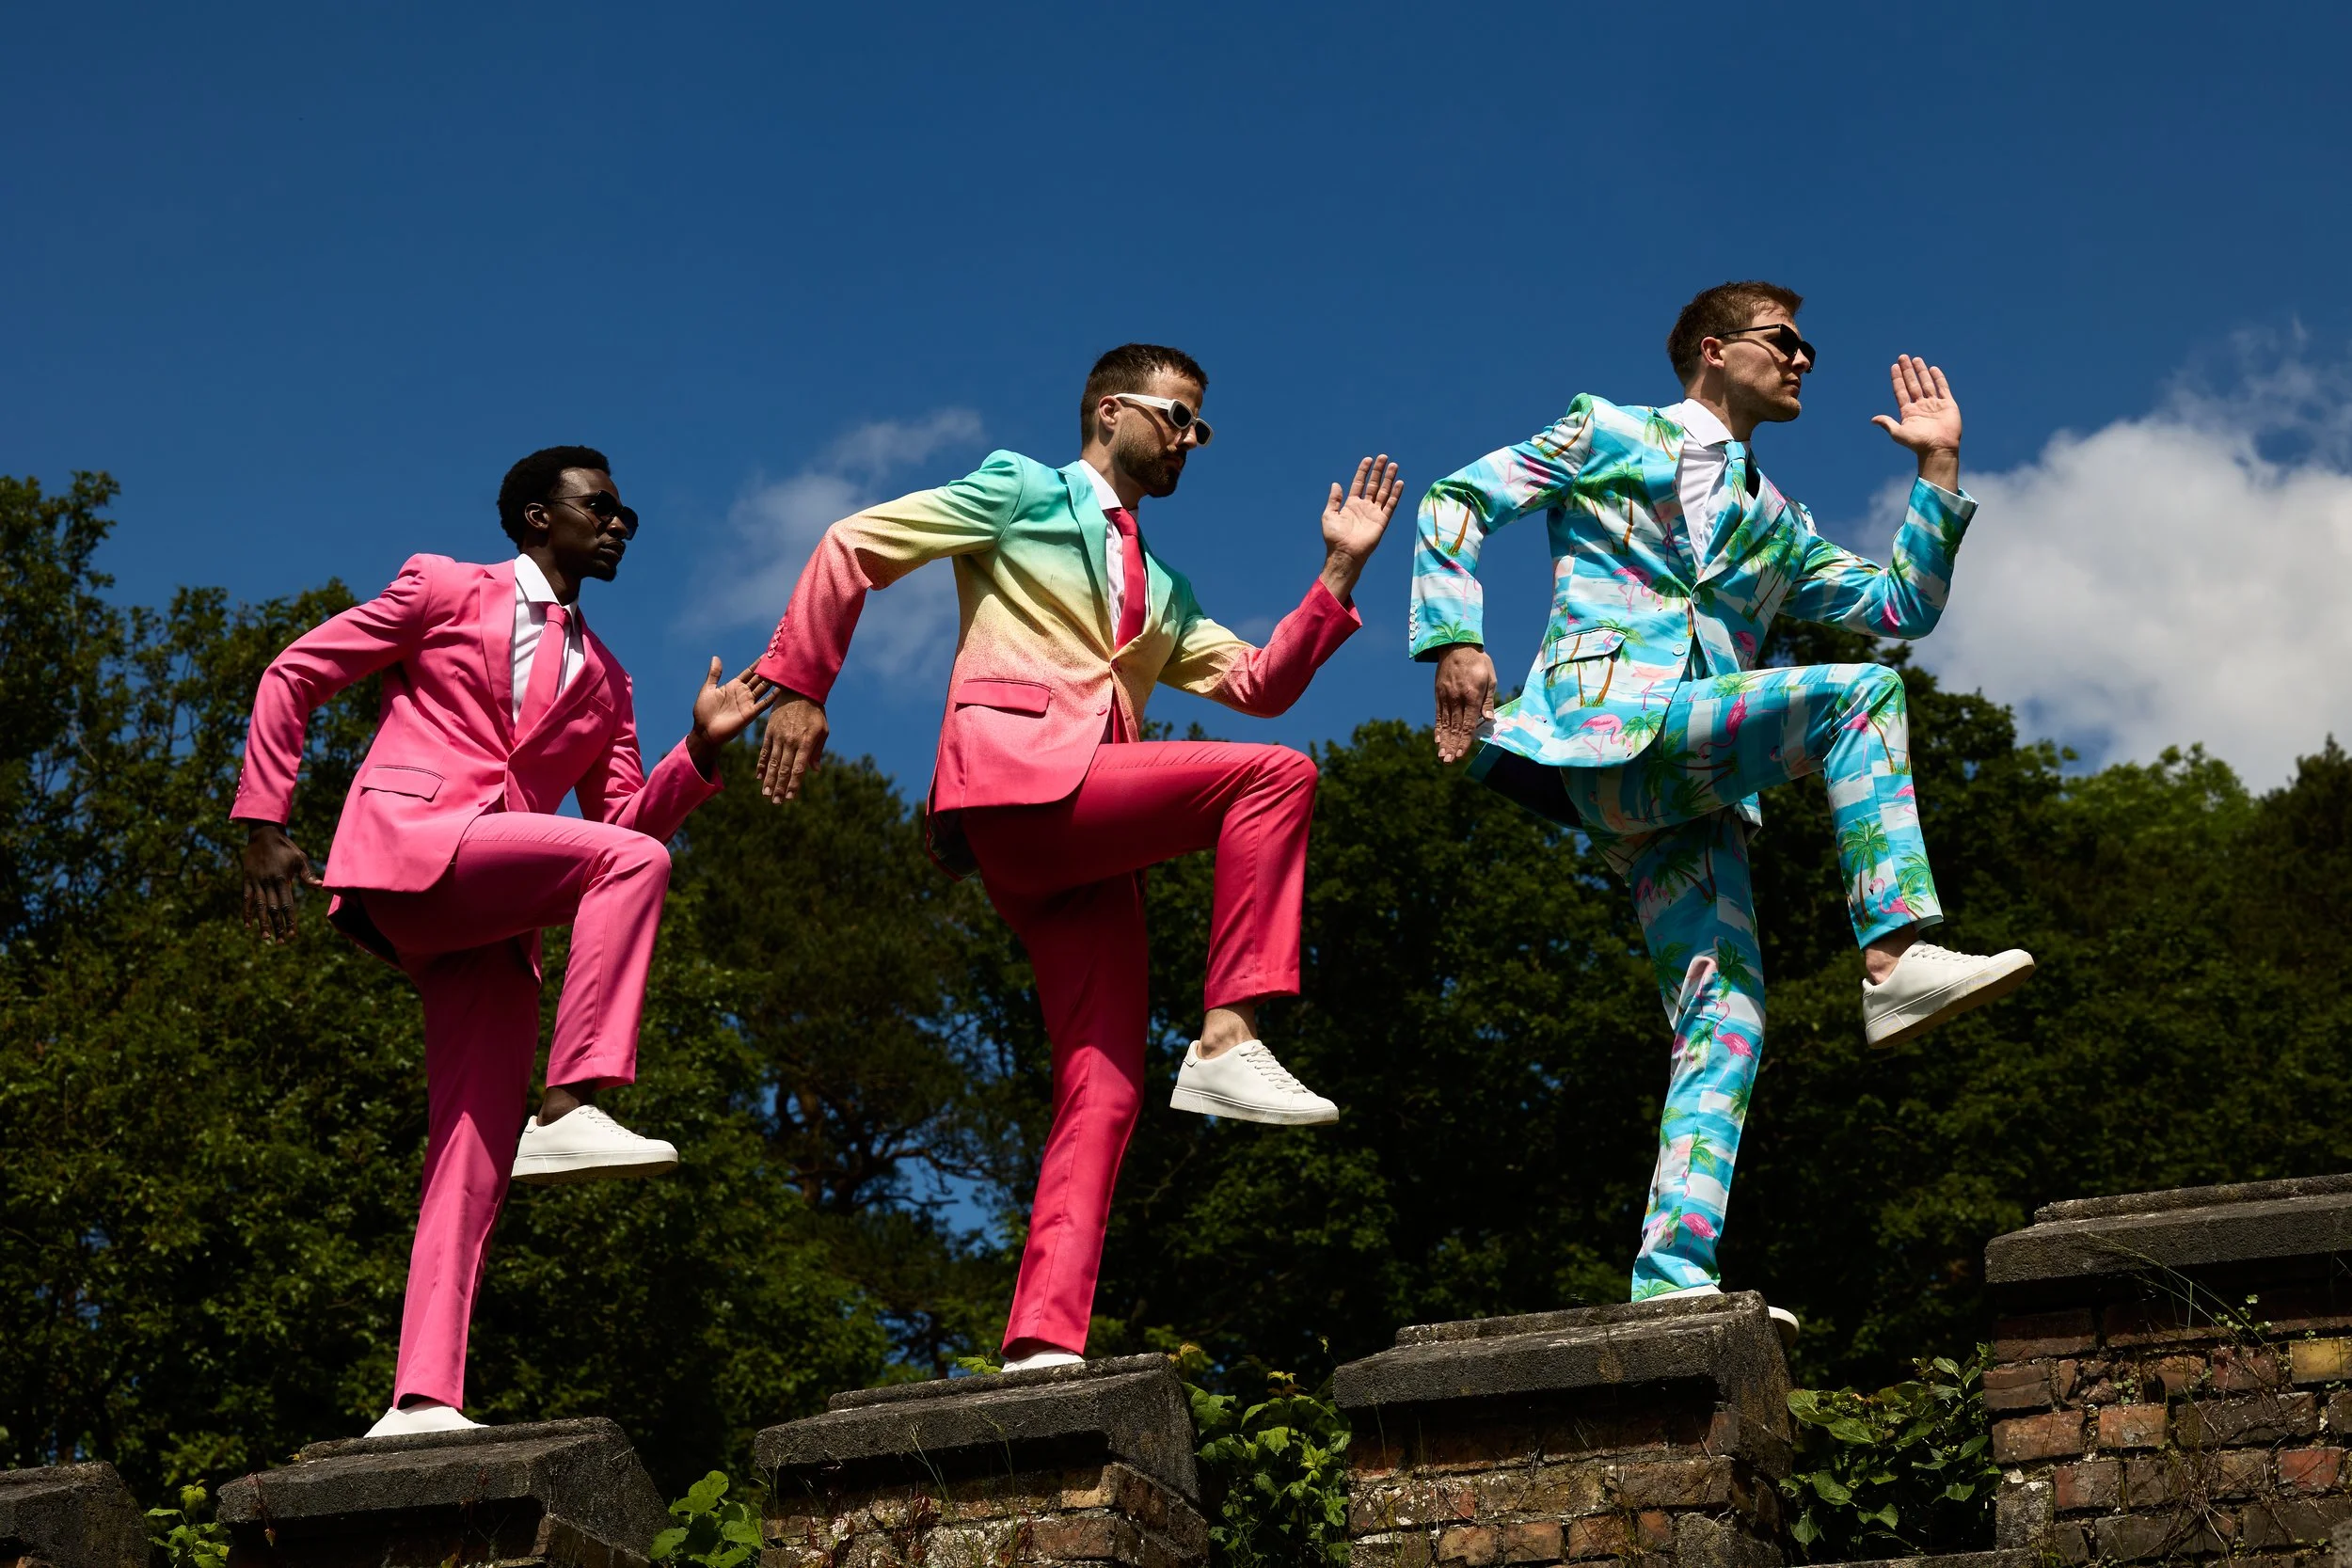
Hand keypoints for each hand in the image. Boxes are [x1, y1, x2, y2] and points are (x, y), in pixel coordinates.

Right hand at [241, 821, 322, 943]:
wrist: (264, 833)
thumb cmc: (286, 846)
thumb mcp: (300, 857)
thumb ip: (307, 874)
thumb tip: (320, 886)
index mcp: (282, 879)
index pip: (287, 905)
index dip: (290, 921)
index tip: (293, 935)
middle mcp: (268, 883)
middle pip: (273, 909)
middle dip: (278, 927)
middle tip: (281, 943)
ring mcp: (256, 882)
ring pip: (258, 907)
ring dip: (262, 923)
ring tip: (265, 938)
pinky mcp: (247, 879)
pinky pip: (245, 899)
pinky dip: (246, 912)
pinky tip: (248, 925)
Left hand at [688, 657, 778, 774]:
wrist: (704, 731)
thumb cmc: (703, 711)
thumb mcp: (708, 689)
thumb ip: (714, 674)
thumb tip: (716, 657)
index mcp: (734, 686)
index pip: (749, 672)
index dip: (757, 664)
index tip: (766, 655)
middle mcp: (743, 693)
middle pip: (759, 679)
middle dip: (768, 670)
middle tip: (779, 659)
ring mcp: (748, 703)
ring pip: (763, 688)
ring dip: (772, 680)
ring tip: (783, 671)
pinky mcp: (750, 713)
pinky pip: (764, 703)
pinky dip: (772, 697)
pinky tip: (781, 689)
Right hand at [756, 692, 828, 801]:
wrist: (798, 689)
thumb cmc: (815, 711)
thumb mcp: (823, 729)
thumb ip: (817, 751)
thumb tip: (814, 770)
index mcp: (805, 742)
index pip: (798, 769)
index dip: (794, 785)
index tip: (791, 798)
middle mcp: (790, 741)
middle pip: (783, 769)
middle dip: (780, 788)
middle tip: (776, 802)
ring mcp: (778, 736)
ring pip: (772, 763)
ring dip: (769, 780)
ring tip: (766, 795)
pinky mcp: (769, 731)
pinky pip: (764, 751)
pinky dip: (761, 765)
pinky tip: (759, 777)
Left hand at [1317, 455, 1402, 605]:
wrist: (1345, 553)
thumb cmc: (1334, 537)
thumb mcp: (1329, 515)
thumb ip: (1334, 499)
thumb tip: (1336, 484)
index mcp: (1351, 504)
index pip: (1359, 483)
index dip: (1363, 471)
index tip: (1368, 459)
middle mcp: (1364, 506)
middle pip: (1373, 484)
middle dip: (1378, 471)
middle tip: (1384, 457)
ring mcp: (1374, 513)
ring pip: (1383, 491)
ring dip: (1389, 479)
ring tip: (1394, 465)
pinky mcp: (1382, 520)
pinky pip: (1390, 505)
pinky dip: (1395, 494)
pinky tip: (1399, 483)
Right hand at [1433, 644, 1496, 764]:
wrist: (1456, 645)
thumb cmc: (1478, 662)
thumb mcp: (1490, 678)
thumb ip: (1488, 700)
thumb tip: (1489, 719)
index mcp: (1471, 695)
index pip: (1468, 723)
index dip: (1465, 741)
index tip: (1461, 754)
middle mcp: (1456, 698)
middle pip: (1455, 727)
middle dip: (1453, 746)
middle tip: (1449, 761)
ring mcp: (1446, 697)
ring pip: (1446, 724)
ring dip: (1444, 741)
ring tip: (1442, 756)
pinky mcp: (1439, 695)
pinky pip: (1439, 715)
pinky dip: (1438, 729)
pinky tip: (1437, 740)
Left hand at [1870, 355, 1961, 489]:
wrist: (1939, 448)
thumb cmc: (1918, 443)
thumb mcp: (1899, 433)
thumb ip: (1887, 424)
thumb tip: (1873, 419)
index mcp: (1908, 411)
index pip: (1901, 391)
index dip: (1897, 379)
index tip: (1894, 366)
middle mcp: (1921, 406)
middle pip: (1912, 384)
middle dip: (1907, 371)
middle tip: (1903, 357)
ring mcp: (1934, 404)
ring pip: (1926, 383)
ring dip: (1921, 371)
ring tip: (1916, 359)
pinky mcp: (1948, 404)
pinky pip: (1942, 388)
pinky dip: (1938, 378)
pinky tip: (1932, 369)